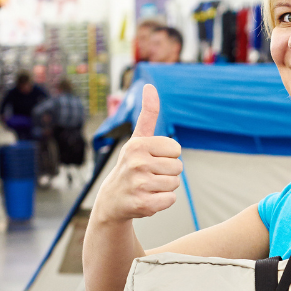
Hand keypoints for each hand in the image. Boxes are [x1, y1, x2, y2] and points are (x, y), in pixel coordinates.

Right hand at [92, 84, 182, 222]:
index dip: (167, 156)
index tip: (151, 159)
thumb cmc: (131, 165)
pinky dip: (163, 201)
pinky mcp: (143, 205)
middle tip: (149, 175)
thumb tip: (150, 85)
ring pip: (175, 184)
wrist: (112, 200)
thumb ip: (148, 114)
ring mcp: (139, 185)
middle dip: (167, 172)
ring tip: (147, 186)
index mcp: (137, 145)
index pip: (176, 149)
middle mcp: (136, 163)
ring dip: (165, 187)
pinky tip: (147, 198)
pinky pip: (170, 200)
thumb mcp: (137, 139)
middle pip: (178, 167)